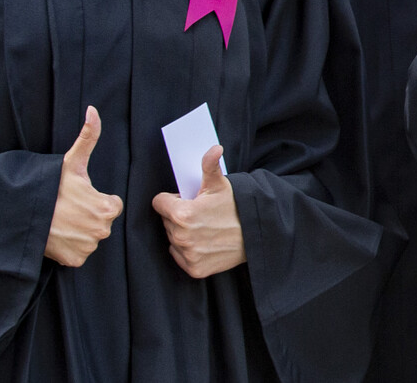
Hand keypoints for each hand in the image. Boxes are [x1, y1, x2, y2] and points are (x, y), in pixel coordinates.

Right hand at [45, 106, 123, 266]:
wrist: (23, 214)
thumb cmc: (50, 188)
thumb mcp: (71, 162)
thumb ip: (88, 137)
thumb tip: (93, 110)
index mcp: (107, 207)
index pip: (111, 206)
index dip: (96, 200)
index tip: (79, 197)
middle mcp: (102, 230)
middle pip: (101, 223)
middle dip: (89, 216)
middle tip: (68, 209)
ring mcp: (88, 247)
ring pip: (90, 238)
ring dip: (80, 232)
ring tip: (61, 221)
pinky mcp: (75, 261)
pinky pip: (79, 254)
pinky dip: (70, 248)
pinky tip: (58, 236)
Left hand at [151, 145, 244, 278]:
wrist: (256, 233)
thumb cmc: (237, 206)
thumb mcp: (221, 184)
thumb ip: (209, 165)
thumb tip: (214, 148)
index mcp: (182, 214)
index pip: (159, 203)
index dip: (172, 199)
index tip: (186, 200)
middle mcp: (181, 237)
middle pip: (166, 221)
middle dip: (178, 216)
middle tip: (200, 213)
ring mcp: (188, 254)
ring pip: (172, 239)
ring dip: (182, 233)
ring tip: (204, 227)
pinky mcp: (194, 269)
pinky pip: (180, 256)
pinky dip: (189, 251)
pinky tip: (205, 242)